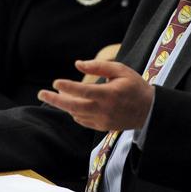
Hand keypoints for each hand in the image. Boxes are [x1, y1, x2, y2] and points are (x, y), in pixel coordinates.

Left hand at [38, 59, 153, 131]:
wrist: (149, 111)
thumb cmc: (134, 86)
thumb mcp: (120, 70)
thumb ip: (98, 66)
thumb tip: (77, 64)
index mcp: (109, 94)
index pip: (83, 91)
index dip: (68, 87)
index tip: (55, 82)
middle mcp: (104, 110)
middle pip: (74, 107)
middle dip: (56, 100)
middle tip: (41, 94)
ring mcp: (102, 121)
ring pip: (76, 114)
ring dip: (63, 105)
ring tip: (53, 95)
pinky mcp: (102, 127)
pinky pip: (83, 120)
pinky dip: (74, 112)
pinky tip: (70, 104)